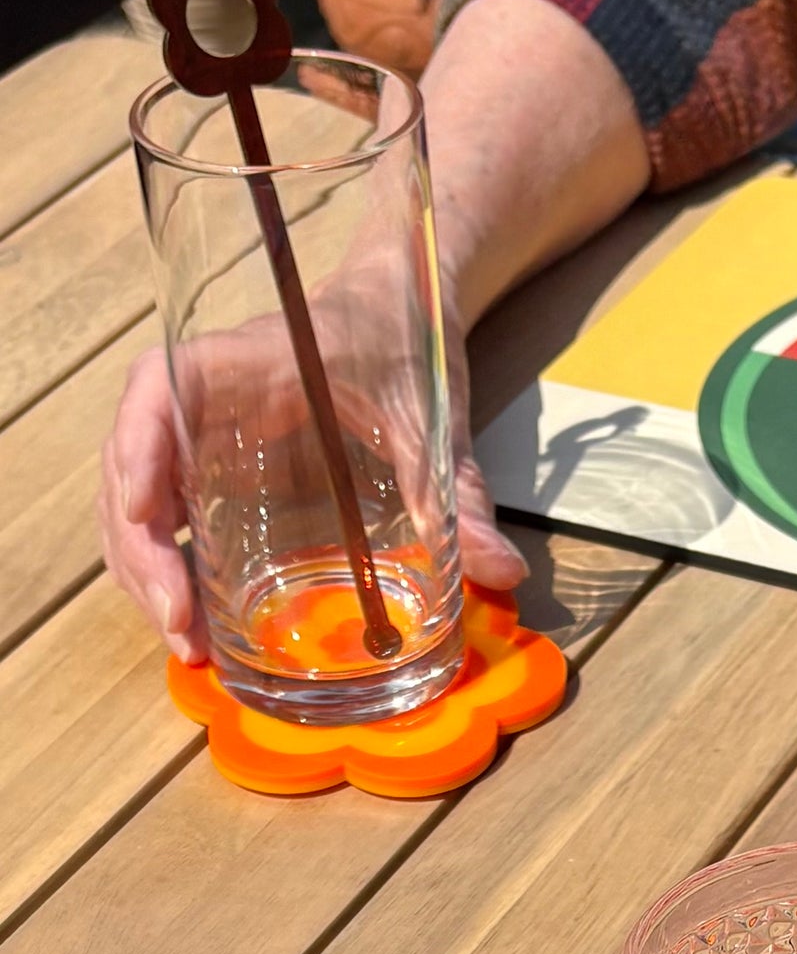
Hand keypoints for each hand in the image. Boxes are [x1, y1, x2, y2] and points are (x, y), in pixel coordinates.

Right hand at [96, 306, 526, 663]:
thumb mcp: (432, 418)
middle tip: (181, 626)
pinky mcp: (218, 474)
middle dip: (142, 554)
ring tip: (187, 643)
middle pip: (134, 469)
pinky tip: (196, 623)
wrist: (399, 310)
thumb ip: (459, 492)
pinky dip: (171, 571)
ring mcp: (205, 441)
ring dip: (147, 574)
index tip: (145, 518)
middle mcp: (205, 402)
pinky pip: (173, 520)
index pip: (157, 391)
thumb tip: (506, 573)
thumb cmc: (402, 343)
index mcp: (244, 364)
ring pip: (139, 504)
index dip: (139, 452)